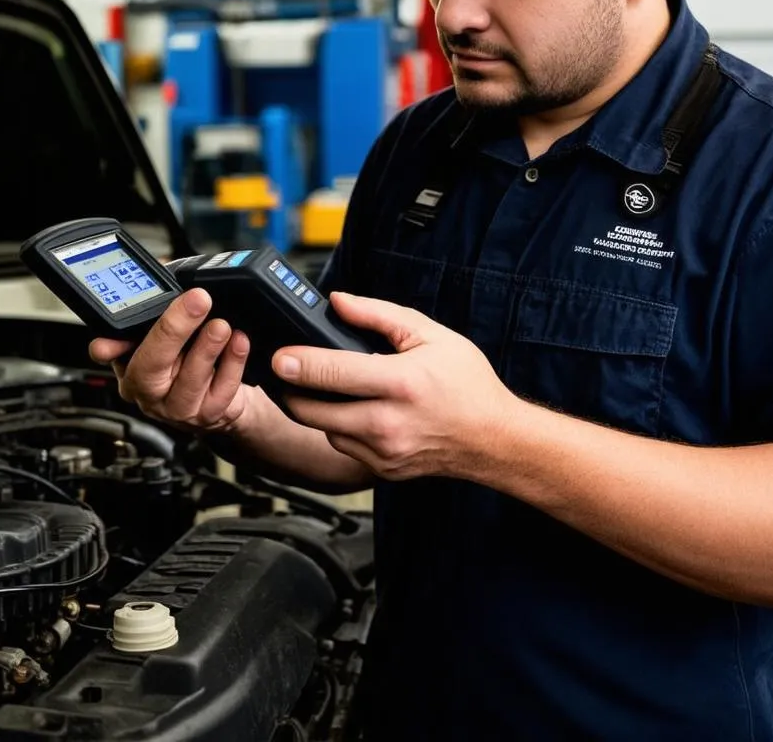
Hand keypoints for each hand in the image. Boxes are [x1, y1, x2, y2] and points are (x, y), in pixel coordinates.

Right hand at [88, 288, 253, 430]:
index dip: (107, 345)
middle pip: (151, 364)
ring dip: (207, 348)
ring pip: (189, 380)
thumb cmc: (192, 355)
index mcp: (129, 362)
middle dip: (174, 329)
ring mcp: (177, 407)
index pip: (108, 351)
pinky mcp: (207, 415)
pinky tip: (239, 343)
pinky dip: (233, 364)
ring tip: (221, 325)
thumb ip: (162, 306)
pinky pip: (221, 390)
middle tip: (197, 301)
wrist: (225, 395)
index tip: (113, 336)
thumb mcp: (172, 328)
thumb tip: (163, 275)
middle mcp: (147, 389)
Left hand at [272, 292, 519, 479]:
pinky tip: (355, 410)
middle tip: (287, 370)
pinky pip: (343, 446)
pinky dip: (339, 427)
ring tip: (329, 387)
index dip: (297, 362)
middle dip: (292, 389)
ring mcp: (384, 452)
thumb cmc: (468, 384)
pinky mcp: (382, 470)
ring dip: (316, 408)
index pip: (332, 373)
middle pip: (313, 410)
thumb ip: (379, 314)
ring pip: (324, 429)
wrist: (494, 439)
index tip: (278, 356)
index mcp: (401, 383)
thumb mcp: (431, 335)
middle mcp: (388, 422)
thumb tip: (338, 302)